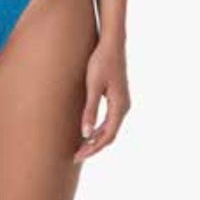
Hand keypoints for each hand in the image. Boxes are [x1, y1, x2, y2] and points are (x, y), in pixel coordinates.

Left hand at [73, 39, 130, 161]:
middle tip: (76, 155)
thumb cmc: (101, 62)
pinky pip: (109, 119)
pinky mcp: (117, 97)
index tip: (77, 155)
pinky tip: (87, 129)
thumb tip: (85, 134)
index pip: (107, 136)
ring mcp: (122, 102)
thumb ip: (90, 110)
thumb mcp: (92, 86)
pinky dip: (99, 128)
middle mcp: (123, 106)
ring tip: (80, 146)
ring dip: (96, 138)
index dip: (92, 148)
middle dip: (93, 146)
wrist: (111, 43)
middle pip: (110, 134)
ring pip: (110, 128)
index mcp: (119, 106)